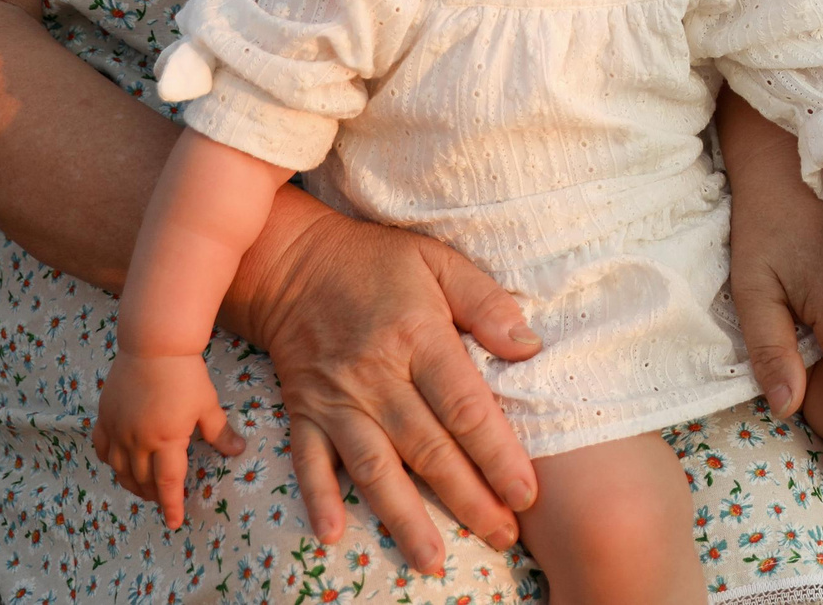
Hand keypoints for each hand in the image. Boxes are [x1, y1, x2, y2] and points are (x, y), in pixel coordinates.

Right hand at [94, 352, 245, 528]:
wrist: (154, 345)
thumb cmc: (186, 374)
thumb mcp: (207, 404)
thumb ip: (219, 432)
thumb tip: (237, 450)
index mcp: (166, 440)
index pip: (168, 483)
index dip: (172, 505)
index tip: (174, 522)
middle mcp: (138, 441)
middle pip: (143, 480)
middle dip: (154, 495)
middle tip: (163, 499)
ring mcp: (118, 429)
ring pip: (120, 470)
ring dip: (132, 484)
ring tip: (143, 489)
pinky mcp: (104, 416)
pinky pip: (102, 448)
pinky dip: (110, 461)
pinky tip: (119, 463)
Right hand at [225, 190, 544, 569]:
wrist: (293, 261)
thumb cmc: (377, 263)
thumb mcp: (438, 262)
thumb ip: (486, 303)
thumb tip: (530, 347)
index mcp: (416, 336)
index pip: (464, 407)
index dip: (497, 454)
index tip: (526, 493)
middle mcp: (376, 376)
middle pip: (427, 448)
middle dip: (467, 499)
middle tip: (502, 537)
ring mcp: (335, 399)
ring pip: (374, 469)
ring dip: (403, 518)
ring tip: (433, 561)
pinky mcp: (303, 413)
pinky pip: (309, 462)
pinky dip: (319, 499)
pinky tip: (334, 536)